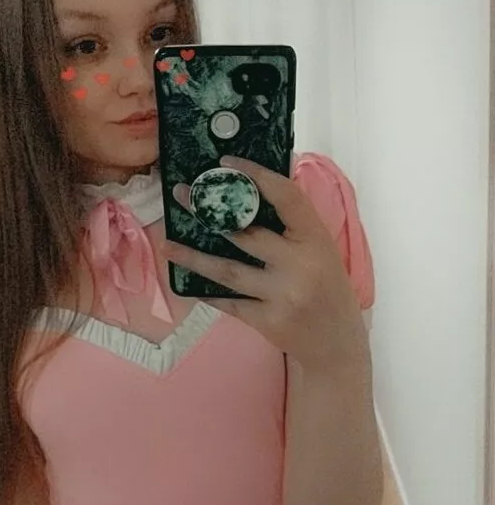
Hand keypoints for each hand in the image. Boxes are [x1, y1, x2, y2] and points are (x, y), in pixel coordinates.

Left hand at [161, 155, 367, 371]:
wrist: (337, 343)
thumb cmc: (328, 288)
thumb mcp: (323, 249)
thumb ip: (296, 221)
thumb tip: (265, 180)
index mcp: (316, 239)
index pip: (285, 196)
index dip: (255, 174)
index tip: (226, 161)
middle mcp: (299, 265)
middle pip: (246, 233)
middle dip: (209, 213)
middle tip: (180, 196)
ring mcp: (282, 295)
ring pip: (228, 271)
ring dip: (193, 257)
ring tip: (166, 244)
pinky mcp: (267, 321)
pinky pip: (229, 301)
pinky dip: (207, 291)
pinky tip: (187, 282)